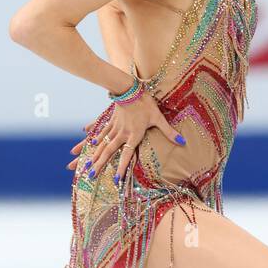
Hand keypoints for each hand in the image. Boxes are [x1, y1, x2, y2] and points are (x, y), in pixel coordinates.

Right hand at [66, 91, 183, 182]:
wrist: (130, 88)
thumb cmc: (146, 103)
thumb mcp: (158, 117)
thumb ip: (169, 131)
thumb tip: (182, 142)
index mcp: (134, 134)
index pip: (127, 155)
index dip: (121, 167)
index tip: (115, 180)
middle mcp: (122, 133)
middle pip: (109, 152)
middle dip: (100, 164)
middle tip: (91, 176)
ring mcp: (114, 127)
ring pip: (102, 144)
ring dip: (94, 155)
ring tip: (85, 166)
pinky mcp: (111, 120)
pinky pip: (101, 132)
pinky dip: (94, 139)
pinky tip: (88, 145)